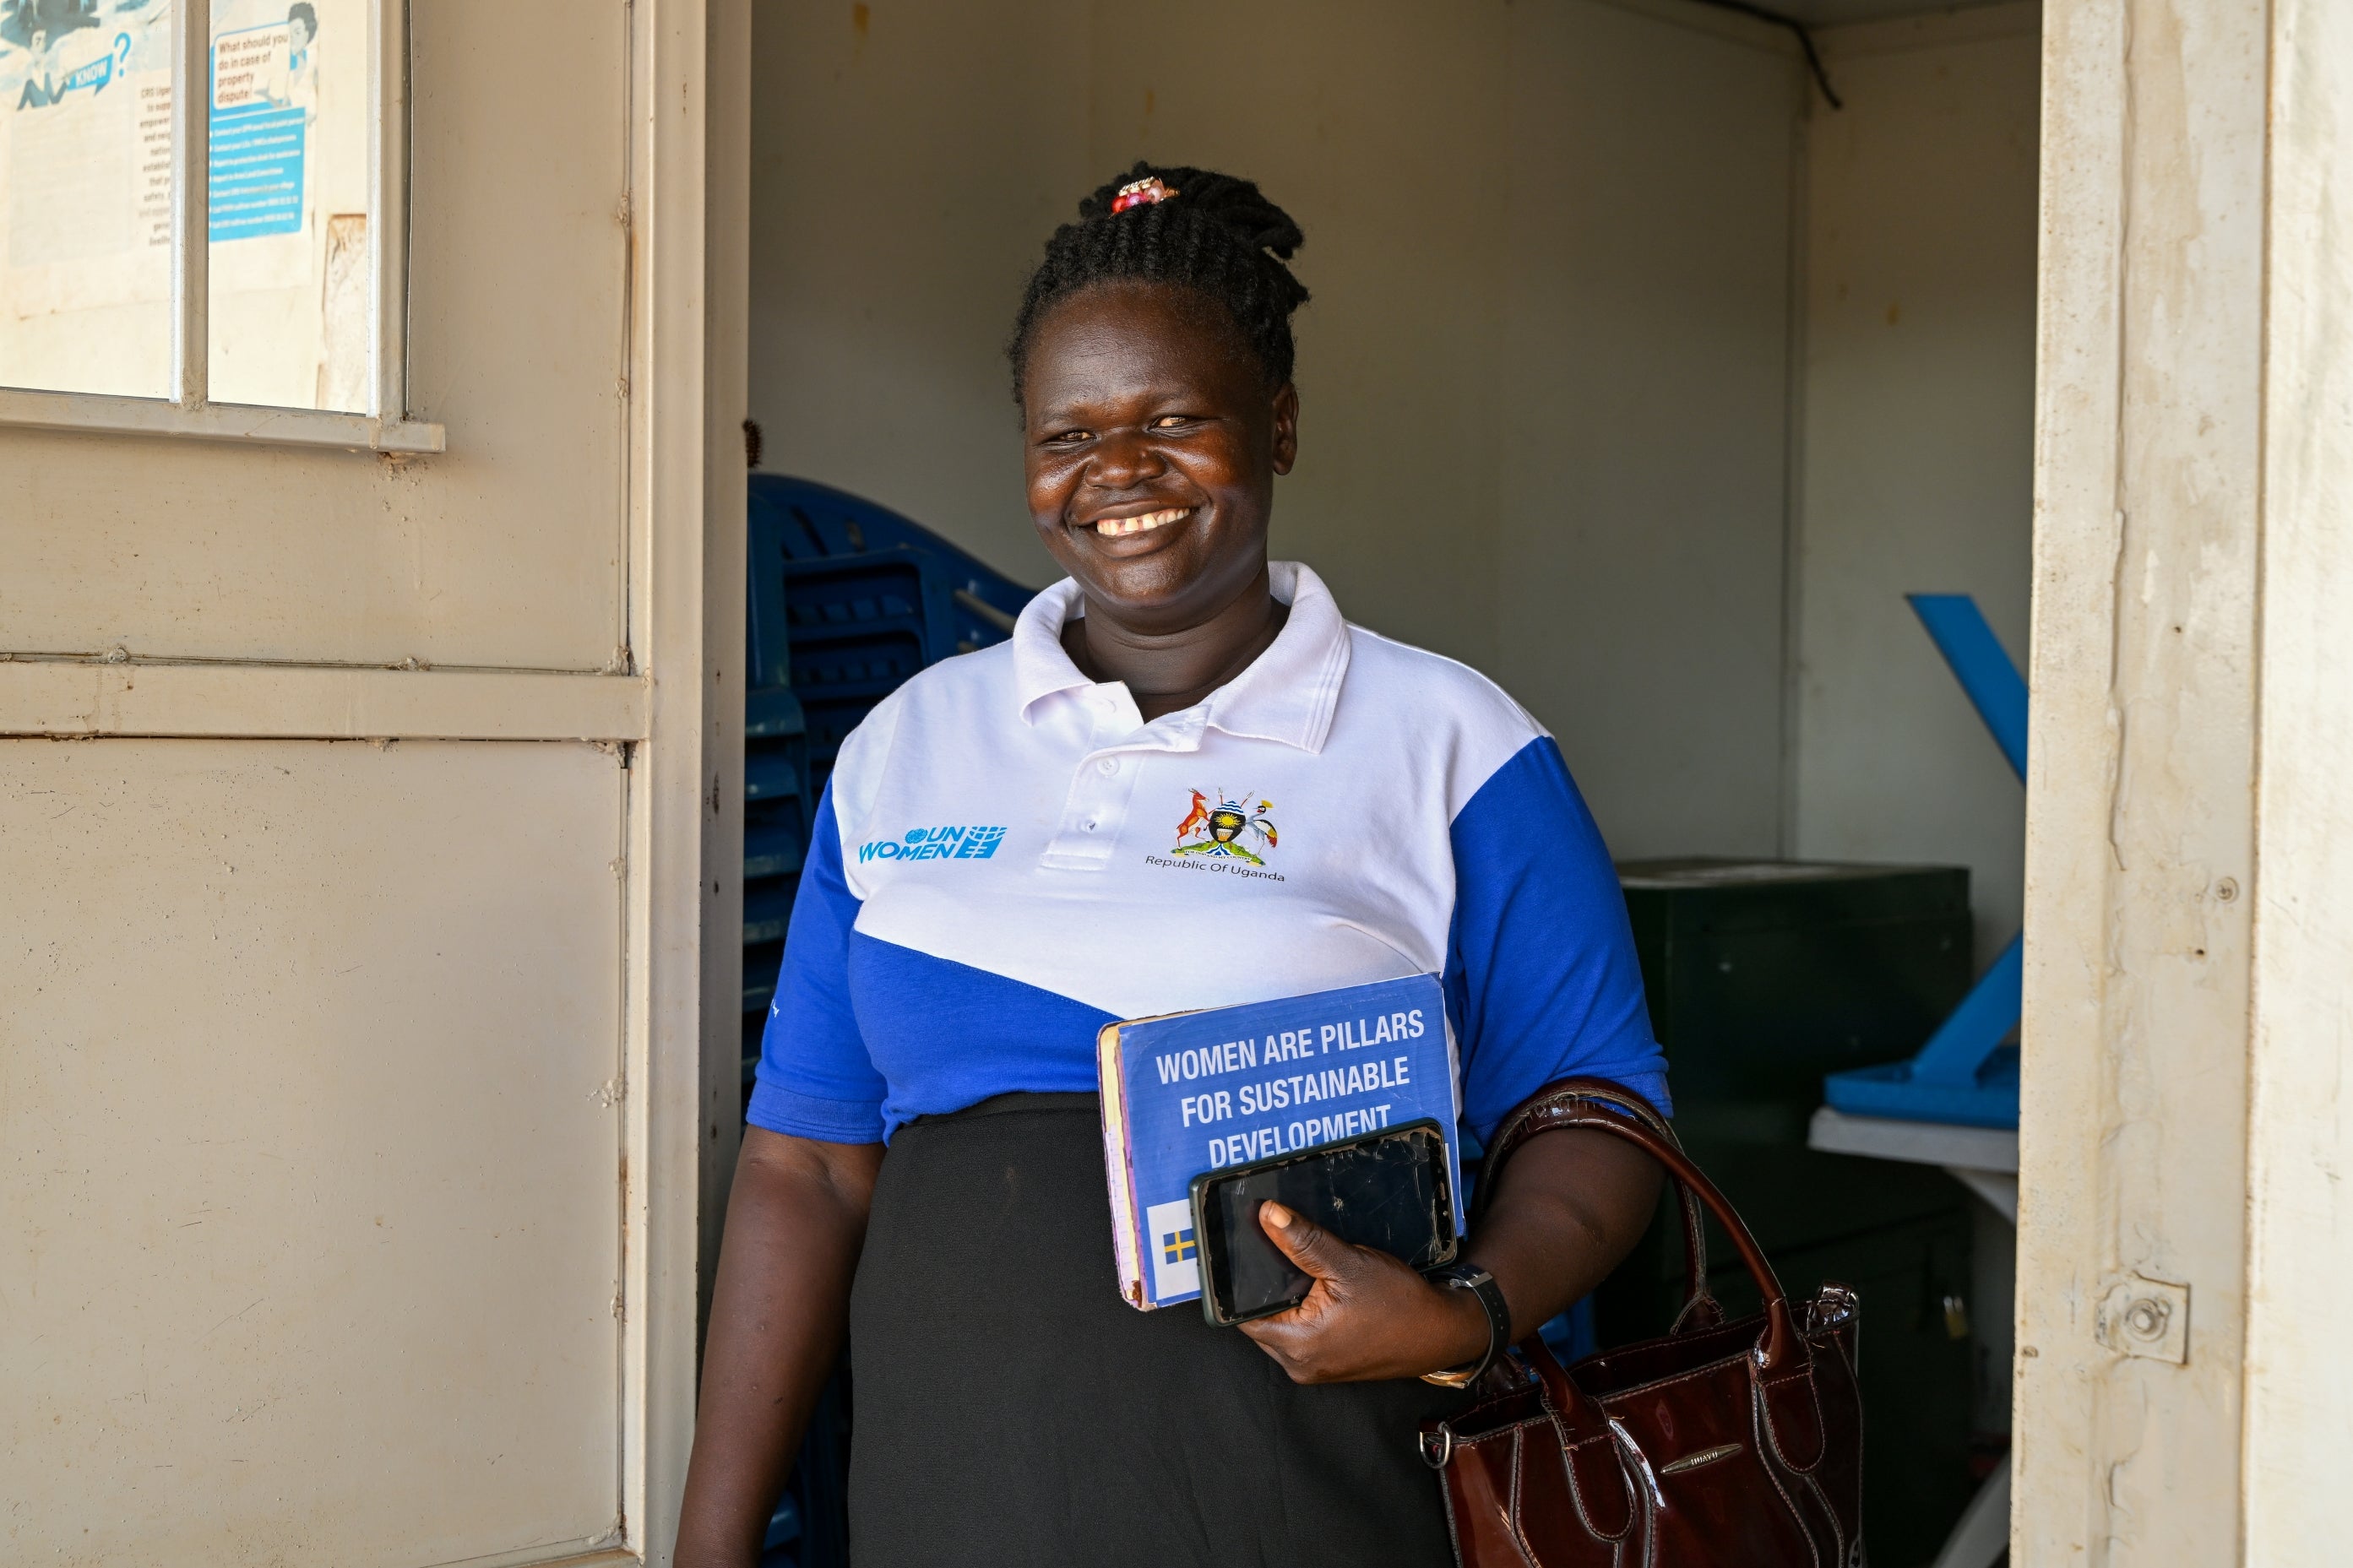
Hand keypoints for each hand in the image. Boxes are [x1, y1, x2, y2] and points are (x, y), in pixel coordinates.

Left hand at [1235, 1201, 1492, 1382]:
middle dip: (1265, 1286)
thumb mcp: (1349, 1264)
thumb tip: (1268, 1215)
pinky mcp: (1327, 1363)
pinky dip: (1302, 1310)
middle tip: (1275, 1251)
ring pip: (1279, 1324)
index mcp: (1297, 1345)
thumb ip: (1304, 1241)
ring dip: (1285, 1297)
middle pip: (1260, 1317)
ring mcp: (1313, 1367)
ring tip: (1299, 1266)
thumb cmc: (1401, 1303)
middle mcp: (1298, 1364)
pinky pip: (1299, 1332)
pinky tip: (1317, 1287)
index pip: (1242, 1312)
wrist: (1442, 1332)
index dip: (1239, 1281)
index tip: (1242, 1251)